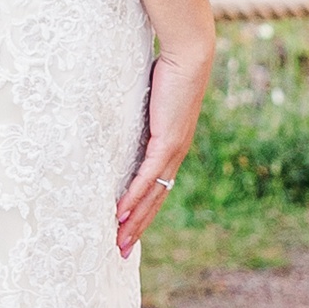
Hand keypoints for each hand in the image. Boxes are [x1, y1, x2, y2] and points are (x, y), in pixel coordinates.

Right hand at [117, 38, 213, 257]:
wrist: (190, 55)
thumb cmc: (169, 70)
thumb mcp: (149, 100)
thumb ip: (139, 115)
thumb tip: (121, 117)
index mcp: (173, 147)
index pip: (157, 187)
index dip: (143, 211)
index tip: (128, 230)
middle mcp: (176, 154)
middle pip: (155, 200)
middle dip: (137, 228)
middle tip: (120, 252)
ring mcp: (173, 150)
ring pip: (152, 194)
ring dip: (134, 220)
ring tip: (118, 242)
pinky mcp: (167, 141)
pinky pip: (147, 176)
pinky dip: (133, 196)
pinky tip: (121, 213)